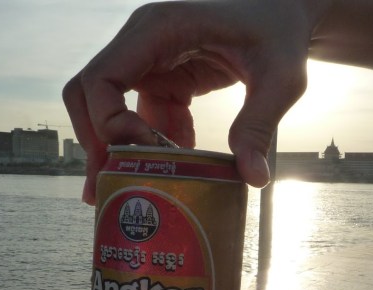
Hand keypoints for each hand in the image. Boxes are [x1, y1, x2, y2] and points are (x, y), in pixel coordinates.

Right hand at [62, 0, 318, 203]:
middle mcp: (142, 41)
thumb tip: (253, 179)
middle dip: (96, 141)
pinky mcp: (163, 77)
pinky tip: (180, 164)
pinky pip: (142, 115)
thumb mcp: (279, 78)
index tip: (142, 152)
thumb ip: (260, 125)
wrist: (284, 13)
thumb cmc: (281, 32)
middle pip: (87, 92)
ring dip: (120, 148)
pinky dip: (155, 144)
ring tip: (134, 188)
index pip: (101, 78)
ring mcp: (150, 60)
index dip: (108, 122)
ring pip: (109, 107)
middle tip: (108, 185)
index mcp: (159, 29)